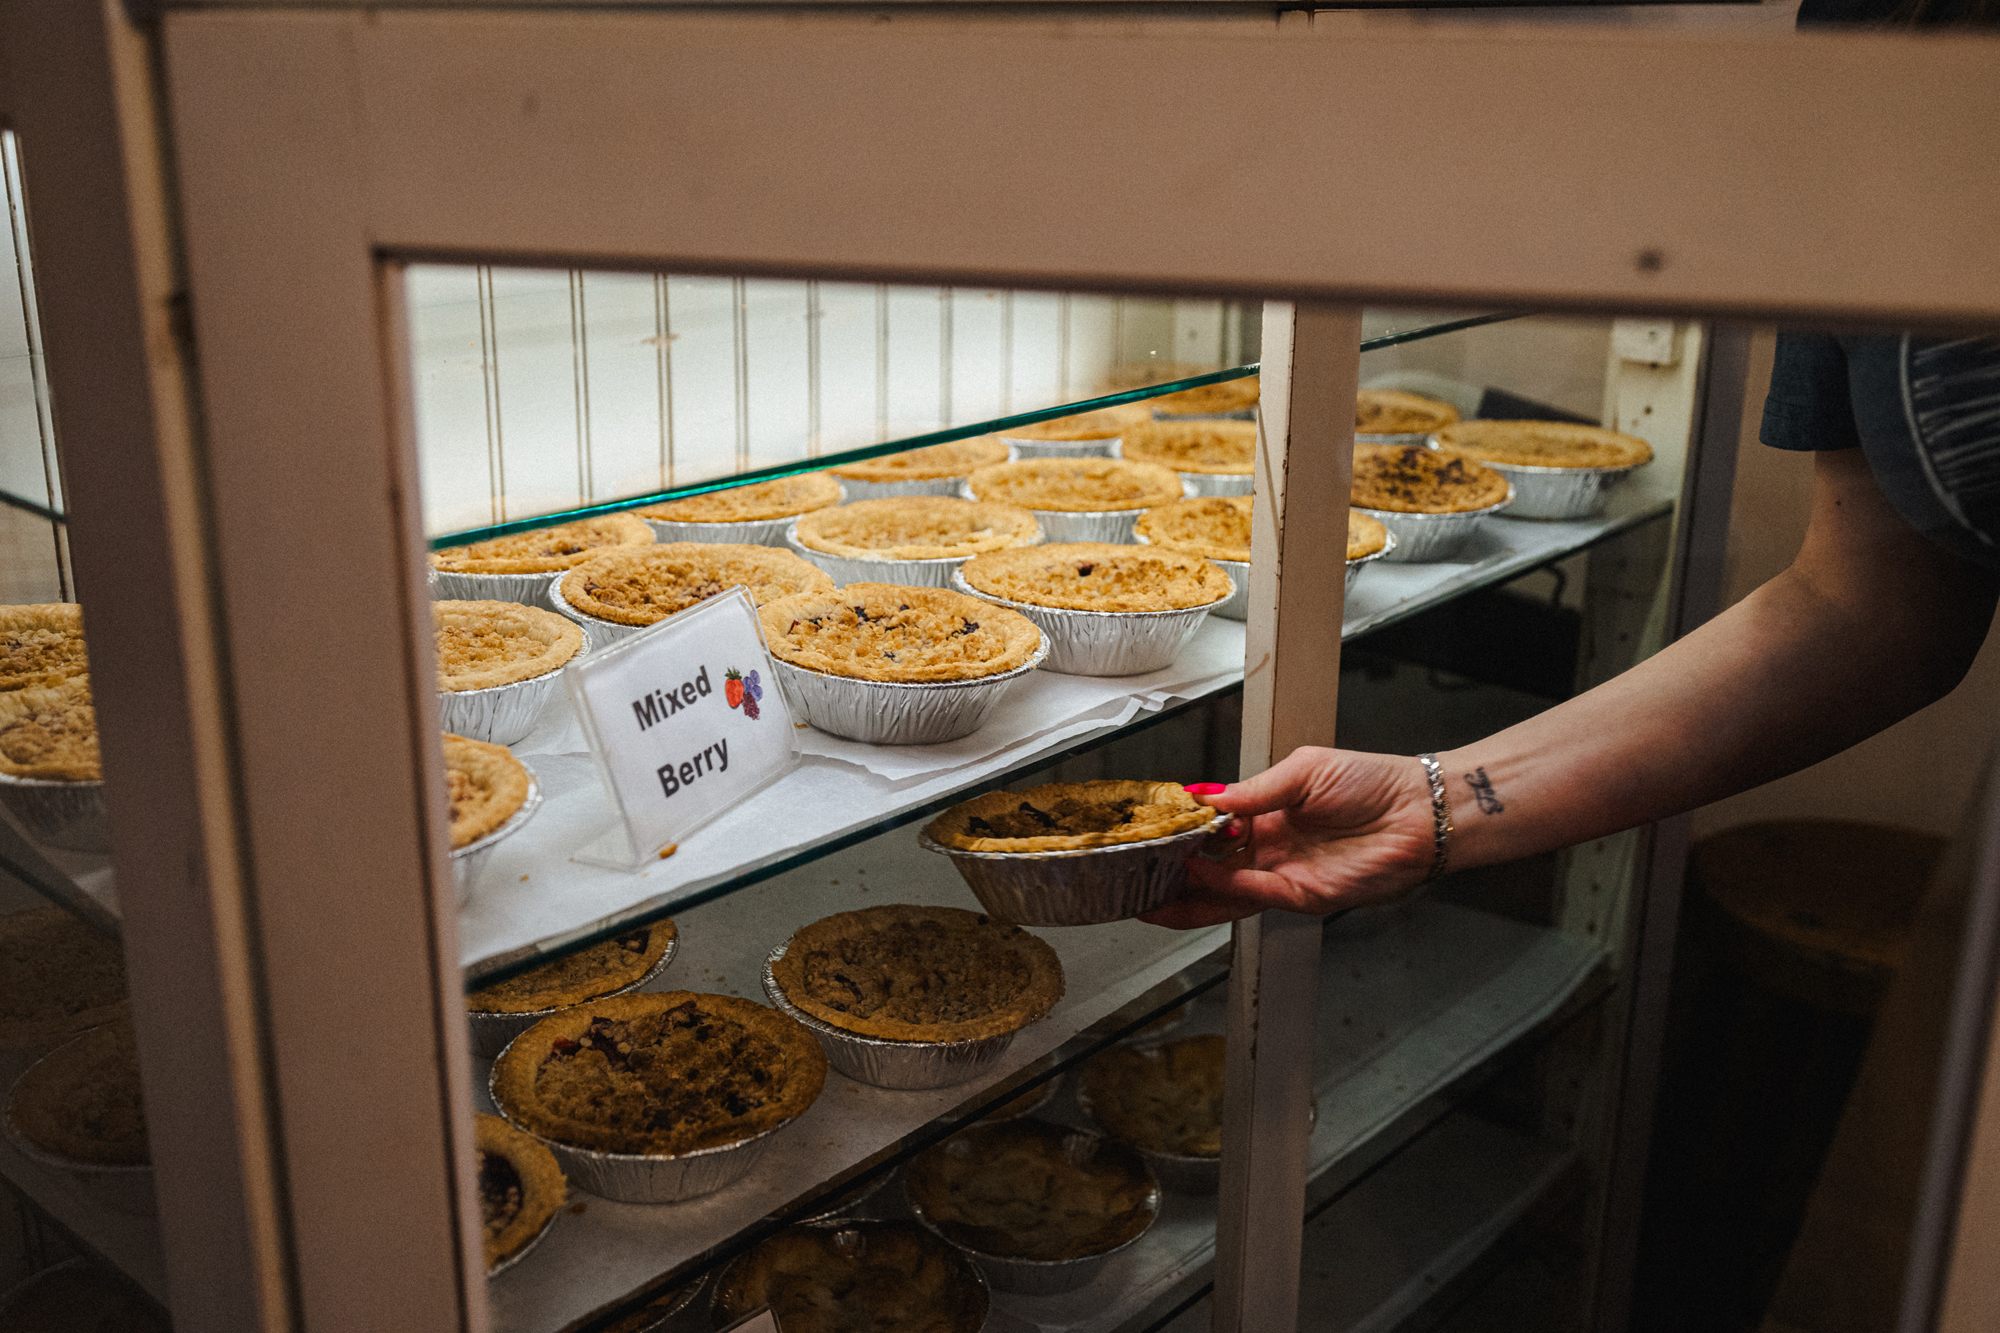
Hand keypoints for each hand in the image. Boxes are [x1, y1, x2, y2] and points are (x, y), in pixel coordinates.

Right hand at [1141, 746, 1436, 928]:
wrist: (1420, 812)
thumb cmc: (1374, 782)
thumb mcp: (1302, 770)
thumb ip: (1252, 791)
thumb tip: (1204, 797)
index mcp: (1269, 815)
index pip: (1213, 829)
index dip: (1182, 833)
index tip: (1150, 831)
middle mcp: (1271, 850)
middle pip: (1210, 867)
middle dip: (1172, 873)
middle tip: (1134, 872)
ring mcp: (1284, 875)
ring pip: (1223, 891)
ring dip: (1186, 893)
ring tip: (1148, 892)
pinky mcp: (1302, 895)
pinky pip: (1252, 894)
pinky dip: (1222, 886)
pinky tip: (1194, 875)